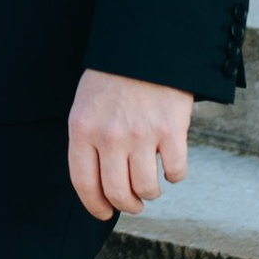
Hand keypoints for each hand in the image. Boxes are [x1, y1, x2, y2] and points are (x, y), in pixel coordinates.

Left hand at [67, 71, 192, 223]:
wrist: (146, 45)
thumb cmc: (114, 76)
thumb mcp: (87, 105)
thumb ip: (88, 140)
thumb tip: (100, 183)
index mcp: (83, 128)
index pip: (84, 183)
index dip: (95, 205)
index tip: (104, 212)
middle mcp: (110, 135)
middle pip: (117, 192)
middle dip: (127, 206)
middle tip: (134, 204)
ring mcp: (142, 134)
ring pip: (147, 188)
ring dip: (150, 193)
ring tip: (151, 185)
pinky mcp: (171, 130)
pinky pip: (175, 172)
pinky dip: (175, 175)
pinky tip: (170, 165)